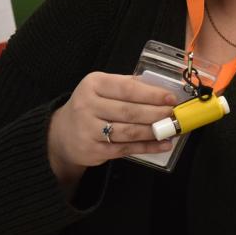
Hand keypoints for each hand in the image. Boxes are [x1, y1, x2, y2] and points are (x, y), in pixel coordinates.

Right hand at [48, 72, 176, 189]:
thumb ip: (127, 85)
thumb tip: (159, 87)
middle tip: (173, 114)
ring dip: (153, 131)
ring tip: (171, 129)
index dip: (151, 94)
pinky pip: (126, 149)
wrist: (62, 134)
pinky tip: (162, 144)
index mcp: (93, 84)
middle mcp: (87, 105)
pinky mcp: (93, 150)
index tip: (170, 98)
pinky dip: (147, 147)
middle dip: (156, 113)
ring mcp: (88, 129)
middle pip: (129, 111)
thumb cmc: (90, 107)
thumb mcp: (101, 88)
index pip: (126, 88)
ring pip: (128, 131)